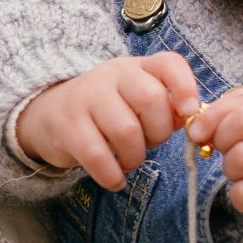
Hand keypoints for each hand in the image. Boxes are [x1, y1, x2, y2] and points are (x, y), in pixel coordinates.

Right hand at [15, 55, 200, 189]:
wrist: (48, 113)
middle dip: (159, 133)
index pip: (168, 63)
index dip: (185, 86)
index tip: (189, 112)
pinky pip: (98, 156)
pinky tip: (114, 179)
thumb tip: (194, 121)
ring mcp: (86, 98)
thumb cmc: (105, 111)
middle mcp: (112, 76)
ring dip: (135, 157)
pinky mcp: (67, 126)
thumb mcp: (135, 100)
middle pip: (151, 99)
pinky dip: (112, 175)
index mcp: (136, 68)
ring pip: (126, 131)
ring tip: (128, 161)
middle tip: (149, 144)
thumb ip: (166, 108)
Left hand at [185, 87, 242, 236]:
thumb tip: (196, 127)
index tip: (197, 131)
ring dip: (231, 170)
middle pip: (238, 127)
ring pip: (238, 160)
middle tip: (230, 152)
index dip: (211, 117)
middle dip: (222, 141)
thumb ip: (234, 113)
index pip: (241, 105)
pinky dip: (240, 195)